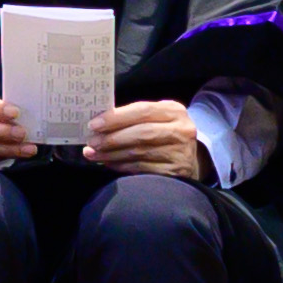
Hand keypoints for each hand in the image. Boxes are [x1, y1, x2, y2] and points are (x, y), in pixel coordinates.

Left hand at [84, 99, 212, 182]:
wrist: (191, 158)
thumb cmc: (164, 133)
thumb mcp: (156, 118)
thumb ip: (133, 117)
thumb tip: (99, 123)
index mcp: (174, 110)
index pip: (142, 111)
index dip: (116, 117)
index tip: (94, 124)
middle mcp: (182, 130)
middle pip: (141, 133)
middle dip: (112, 138)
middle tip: (91, 142)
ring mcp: (181, 152)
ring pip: (140, 152)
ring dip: (112, 154)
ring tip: (94, 154)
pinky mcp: (176, 171)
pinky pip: (143, 168)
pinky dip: (123, 166)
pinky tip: (110, 163)